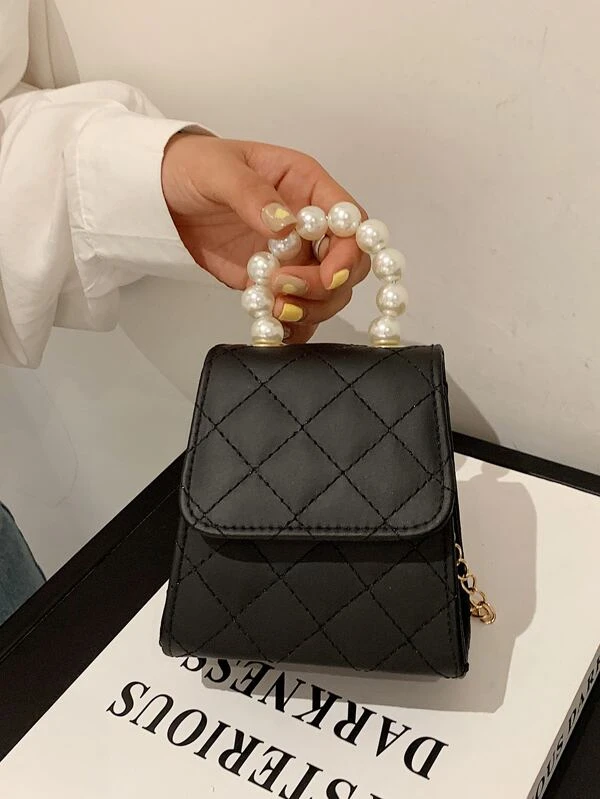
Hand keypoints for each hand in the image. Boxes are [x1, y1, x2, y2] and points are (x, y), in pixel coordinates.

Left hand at [161, 135, 369, 342]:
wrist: (163, 193)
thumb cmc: (194, 167)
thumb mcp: (218, 171)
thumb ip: (252, 195)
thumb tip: (285, 224)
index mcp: (308, 187)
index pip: (352, 223)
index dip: (350, 253)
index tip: (328, 276)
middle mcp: (310, 226)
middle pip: (347, 267)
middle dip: (325, 288)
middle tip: (283, 290)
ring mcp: (294, 258)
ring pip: (327, 295)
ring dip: (308, 310)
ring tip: (271, 307)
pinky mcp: (273, 284)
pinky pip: (297, 311)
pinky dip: (292, 327)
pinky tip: (272, 327)